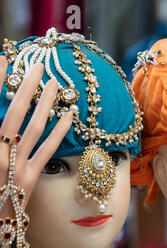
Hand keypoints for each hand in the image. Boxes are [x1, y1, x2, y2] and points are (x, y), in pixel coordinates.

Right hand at [0, 59, 72, 219]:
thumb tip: (6, 125)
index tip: (4, 60)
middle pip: (13, 112)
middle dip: (25, 86)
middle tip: (37, 65)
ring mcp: (13, 166)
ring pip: (33, 127)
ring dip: (45, 103)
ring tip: (55, 84)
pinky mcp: (30, 179)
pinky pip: (48, 151)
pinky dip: (60, 131)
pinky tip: (70, 116)